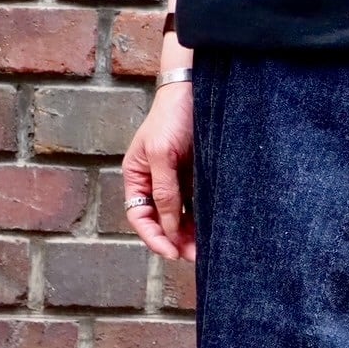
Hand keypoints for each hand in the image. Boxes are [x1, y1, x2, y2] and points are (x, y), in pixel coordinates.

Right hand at [122, 82, 195, 261]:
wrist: (195, 90)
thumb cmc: (171, 116)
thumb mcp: (162, 155)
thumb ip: (164, 192)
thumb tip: (168, 228)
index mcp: (137, 176)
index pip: (139, 216)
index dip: (153, 237)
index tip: (171, 253)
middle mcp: (153, 183)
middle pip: (160, 222)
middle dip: (174, 241)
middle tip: (194, 257)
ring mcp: (174, 182)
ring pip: (179, 219)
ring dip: (189, 236)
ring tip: (205, 250)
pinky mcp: (194, 179)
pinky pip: (195, 207)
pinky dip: (200, 222)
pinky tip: (211, 232)